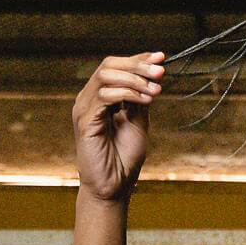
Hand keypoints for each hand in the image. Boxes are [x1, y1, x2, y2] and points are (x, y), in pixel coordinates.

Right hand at [72, 52, 164, 201]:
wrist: (114, 187)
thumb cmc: (124, 158)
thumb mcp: (138, 121)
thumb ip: (140, 99)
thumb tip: (152, 75)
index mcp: (101, 97)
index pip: (116, 67)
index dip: (138, 59)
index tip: (160, 57)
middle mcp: (89, 99)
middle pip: (109, 65)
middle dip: (138, 65)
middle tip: (160, 71)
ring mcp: (84, 108)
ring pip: (106, 75)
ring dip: (135, 79)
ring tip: (155, 90)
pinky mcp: (84, 121)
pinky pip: (104, 95)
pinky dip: (128, 93)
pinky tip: (145, 100)